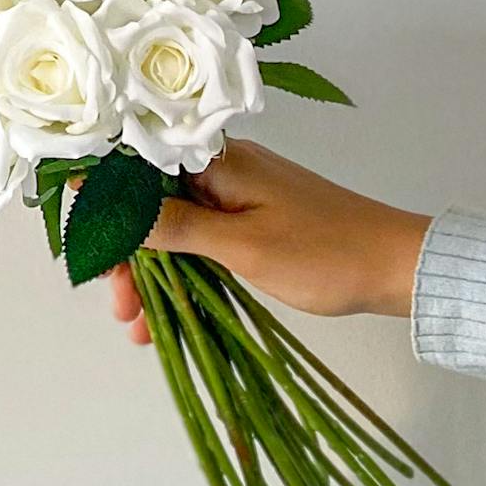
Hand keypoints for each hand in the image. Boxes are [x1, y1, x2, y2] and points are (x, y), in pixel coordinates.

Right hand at [104, 138, 429, 344]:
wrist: (397, 266)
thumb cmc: (325, 253)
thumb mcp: (241, 246)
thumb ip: (171, 224)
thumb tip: (100, 195)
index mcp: (220, 159)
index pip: (139, 163)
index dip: (105, 202)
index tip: (89, 250)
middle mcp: (224, 168)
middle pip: (151, 200)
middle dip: (128, 254)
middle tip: (120, 306)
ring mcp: (240, 194)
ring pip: (174, 226)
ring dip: (152, 272)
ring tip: (139, 326)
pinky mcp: (253, 219)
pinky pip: (201, 240)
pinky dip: (184, 273)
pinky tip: (171, 314)